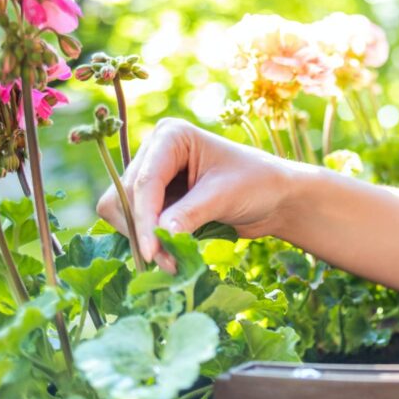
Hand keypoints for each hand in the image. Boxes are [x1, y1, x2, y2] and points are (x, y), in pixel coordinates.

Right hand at [95, 117, 303, 270]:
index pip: (144, 181)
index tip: (152, 252)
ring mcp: (154, 176)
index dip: (144, 218)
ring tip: (172, 262)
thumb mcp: (224, 196)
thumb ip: (189, 214)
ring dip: (143, 240)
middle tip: (166, 262)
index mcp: (171, 136)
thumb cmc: (257, 183)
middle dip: (143, 231)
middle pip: (124, 197)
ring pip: (123, 212)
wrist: (275, 198)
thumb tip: (158, 239)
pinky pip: (137, 224)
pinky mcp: (158, 200)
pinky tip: (171, 256)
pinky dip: (150, 242)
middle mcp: (155, 152)